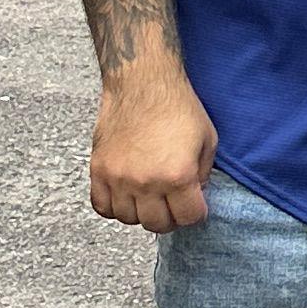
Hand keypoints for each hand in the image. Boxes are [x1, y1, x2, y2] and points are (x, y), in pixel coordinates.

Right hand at [86, 66, 216, 231]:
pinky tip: (127, 195)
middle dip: (170, 217)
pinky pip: (102, 207)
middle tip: (173, 203)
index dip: (196, 213)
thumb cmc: (179, 108)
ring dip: (142, 212)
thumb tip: (194, 197)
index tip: (195, 204)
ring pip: (129, 219)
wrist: (143, 83)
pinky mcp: (99, 171)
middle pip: (157, 224)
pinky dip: (115, 207)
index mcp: (177, 175)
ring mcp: (119, 178)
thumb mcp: (208, 140)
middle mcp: (146, 182)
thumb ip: (203, 175)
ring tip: (150, 196)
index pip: (188, 218)